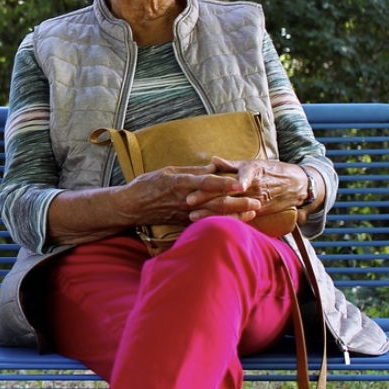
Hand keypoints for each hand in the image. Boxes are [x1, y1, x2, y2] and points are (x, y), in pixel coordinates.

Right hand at [123, 162, 259, 226]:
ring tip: (253, 212)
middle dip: (237, 202)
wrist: (131, 207)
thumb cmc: (147, 185)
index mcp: (180, 183)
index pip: (205, 183)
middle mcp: (184, 200)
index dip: (224, 183)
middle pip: (215, 202)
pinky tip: (236, 221)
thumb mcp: (167, 171)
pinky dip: (223, 221)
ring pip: (214, 214)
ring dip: (235, 214)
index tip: (240, 183)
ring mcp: (185, 213)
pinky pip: (207, 222)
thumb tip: (213, 167)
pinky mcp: (184, 222)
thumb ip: (192, 170)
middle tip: (257, 201)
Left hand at [185, 156, 309, 224]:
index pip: (230, 177)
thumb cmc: (272, 171)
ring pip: (230, 208)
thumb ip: (232, 164)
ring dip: (211, 213)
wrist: (297, 185)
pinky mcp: (257, 212)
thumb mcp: (254, 163)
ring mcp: (255, 201)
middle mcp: (252, 187)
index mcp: (251, 171)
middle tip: (187, 200)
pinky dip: (223, 221)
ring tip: (192, 215)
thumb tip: (212, 160)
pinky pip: (239, 218)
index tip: (200, 181)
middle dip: (206, 198)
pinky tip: (209, 224)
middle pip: (226, 194)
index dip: (215, 180)